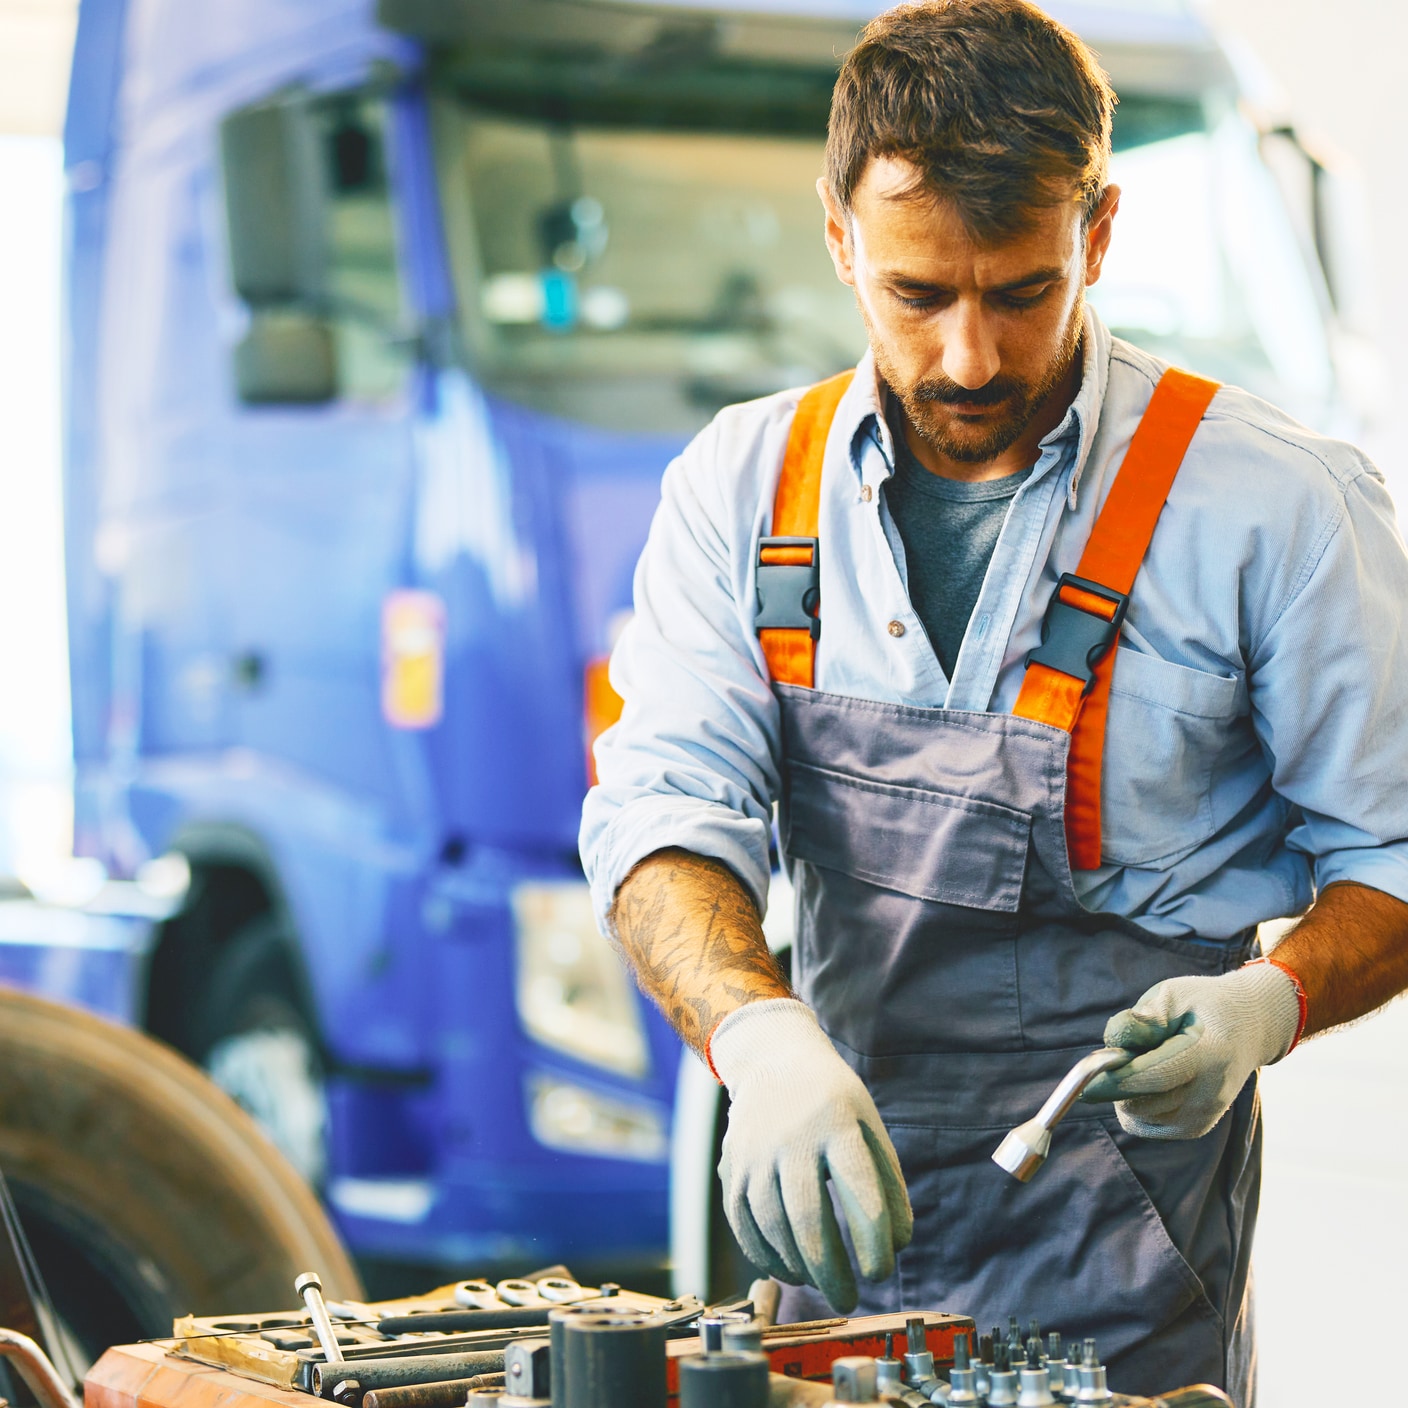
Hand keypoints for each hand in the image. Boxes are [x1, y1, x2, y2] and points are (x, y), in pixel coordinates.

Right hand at [709, 999, 912, 1311]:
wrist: (772, 1058)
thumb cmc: (833, 1101)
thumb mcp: (870, 1125)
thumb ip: (889, 1183)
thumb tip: (899, 1246)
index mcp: (838, 1122)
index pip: (859, 1189)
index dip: (871, 1239)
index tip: (880, 1272)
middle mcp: (792, 1137)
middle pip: (809, 1217)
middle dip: (830, 1270)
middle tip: (849, 1300)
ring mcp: (756, 1151)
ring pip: (772, 1226)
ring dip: (798, 1266)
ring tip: (820, 1282)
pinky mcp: (732, 1165)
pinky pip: (742, 1222)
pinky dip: (764, 1254)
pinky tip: (787, 1269)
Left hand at [1081, 963, 1300, 1138]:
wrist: (1248, 1026)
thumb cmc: (1202, 1005)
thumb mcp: (1171, 994)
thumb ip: (1142, 1017)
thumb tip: (1115, 1042)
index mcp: (1209, 1054)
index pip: (1155, 1076)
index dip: (1117, 1079)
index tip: (1087, 1077)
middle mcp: (1210, 1093)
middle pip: (1139, 1101)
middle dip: (1118, 1079)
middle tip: (1130, 1050)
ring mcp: (1205, 1116)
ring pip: (1136, 1116)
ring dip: (1126, 1092)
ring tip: (1148, 1062)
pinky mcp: (1195, 1128)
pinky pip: (1144, 1124)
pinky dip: (1136, 1104)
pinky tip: (1151, 1081)